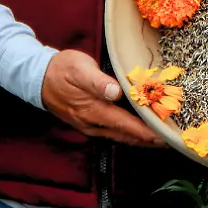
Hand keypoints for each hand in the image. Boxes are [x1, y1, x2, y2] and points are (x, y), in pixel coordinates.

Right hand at [41, 49, 163, 147]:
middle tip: (171, 138)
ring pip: (120, 136)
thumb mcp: (79, 68)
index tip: (165, 136)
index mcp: (93, 111)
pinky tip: (138, 130)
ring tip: (160, 137)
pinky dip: (128, 133)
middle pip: (126, 136)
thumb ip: (98, 82)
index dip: (147, 132)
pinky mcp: (87, 123)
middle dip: (149, 139)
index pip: (126, 126)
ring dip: (139, 138)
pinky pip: (112, 132)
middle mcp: (93, 123)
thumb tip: (115, 93)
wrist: (36, 77)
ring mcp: (89, 126)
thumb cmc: (61, 69)